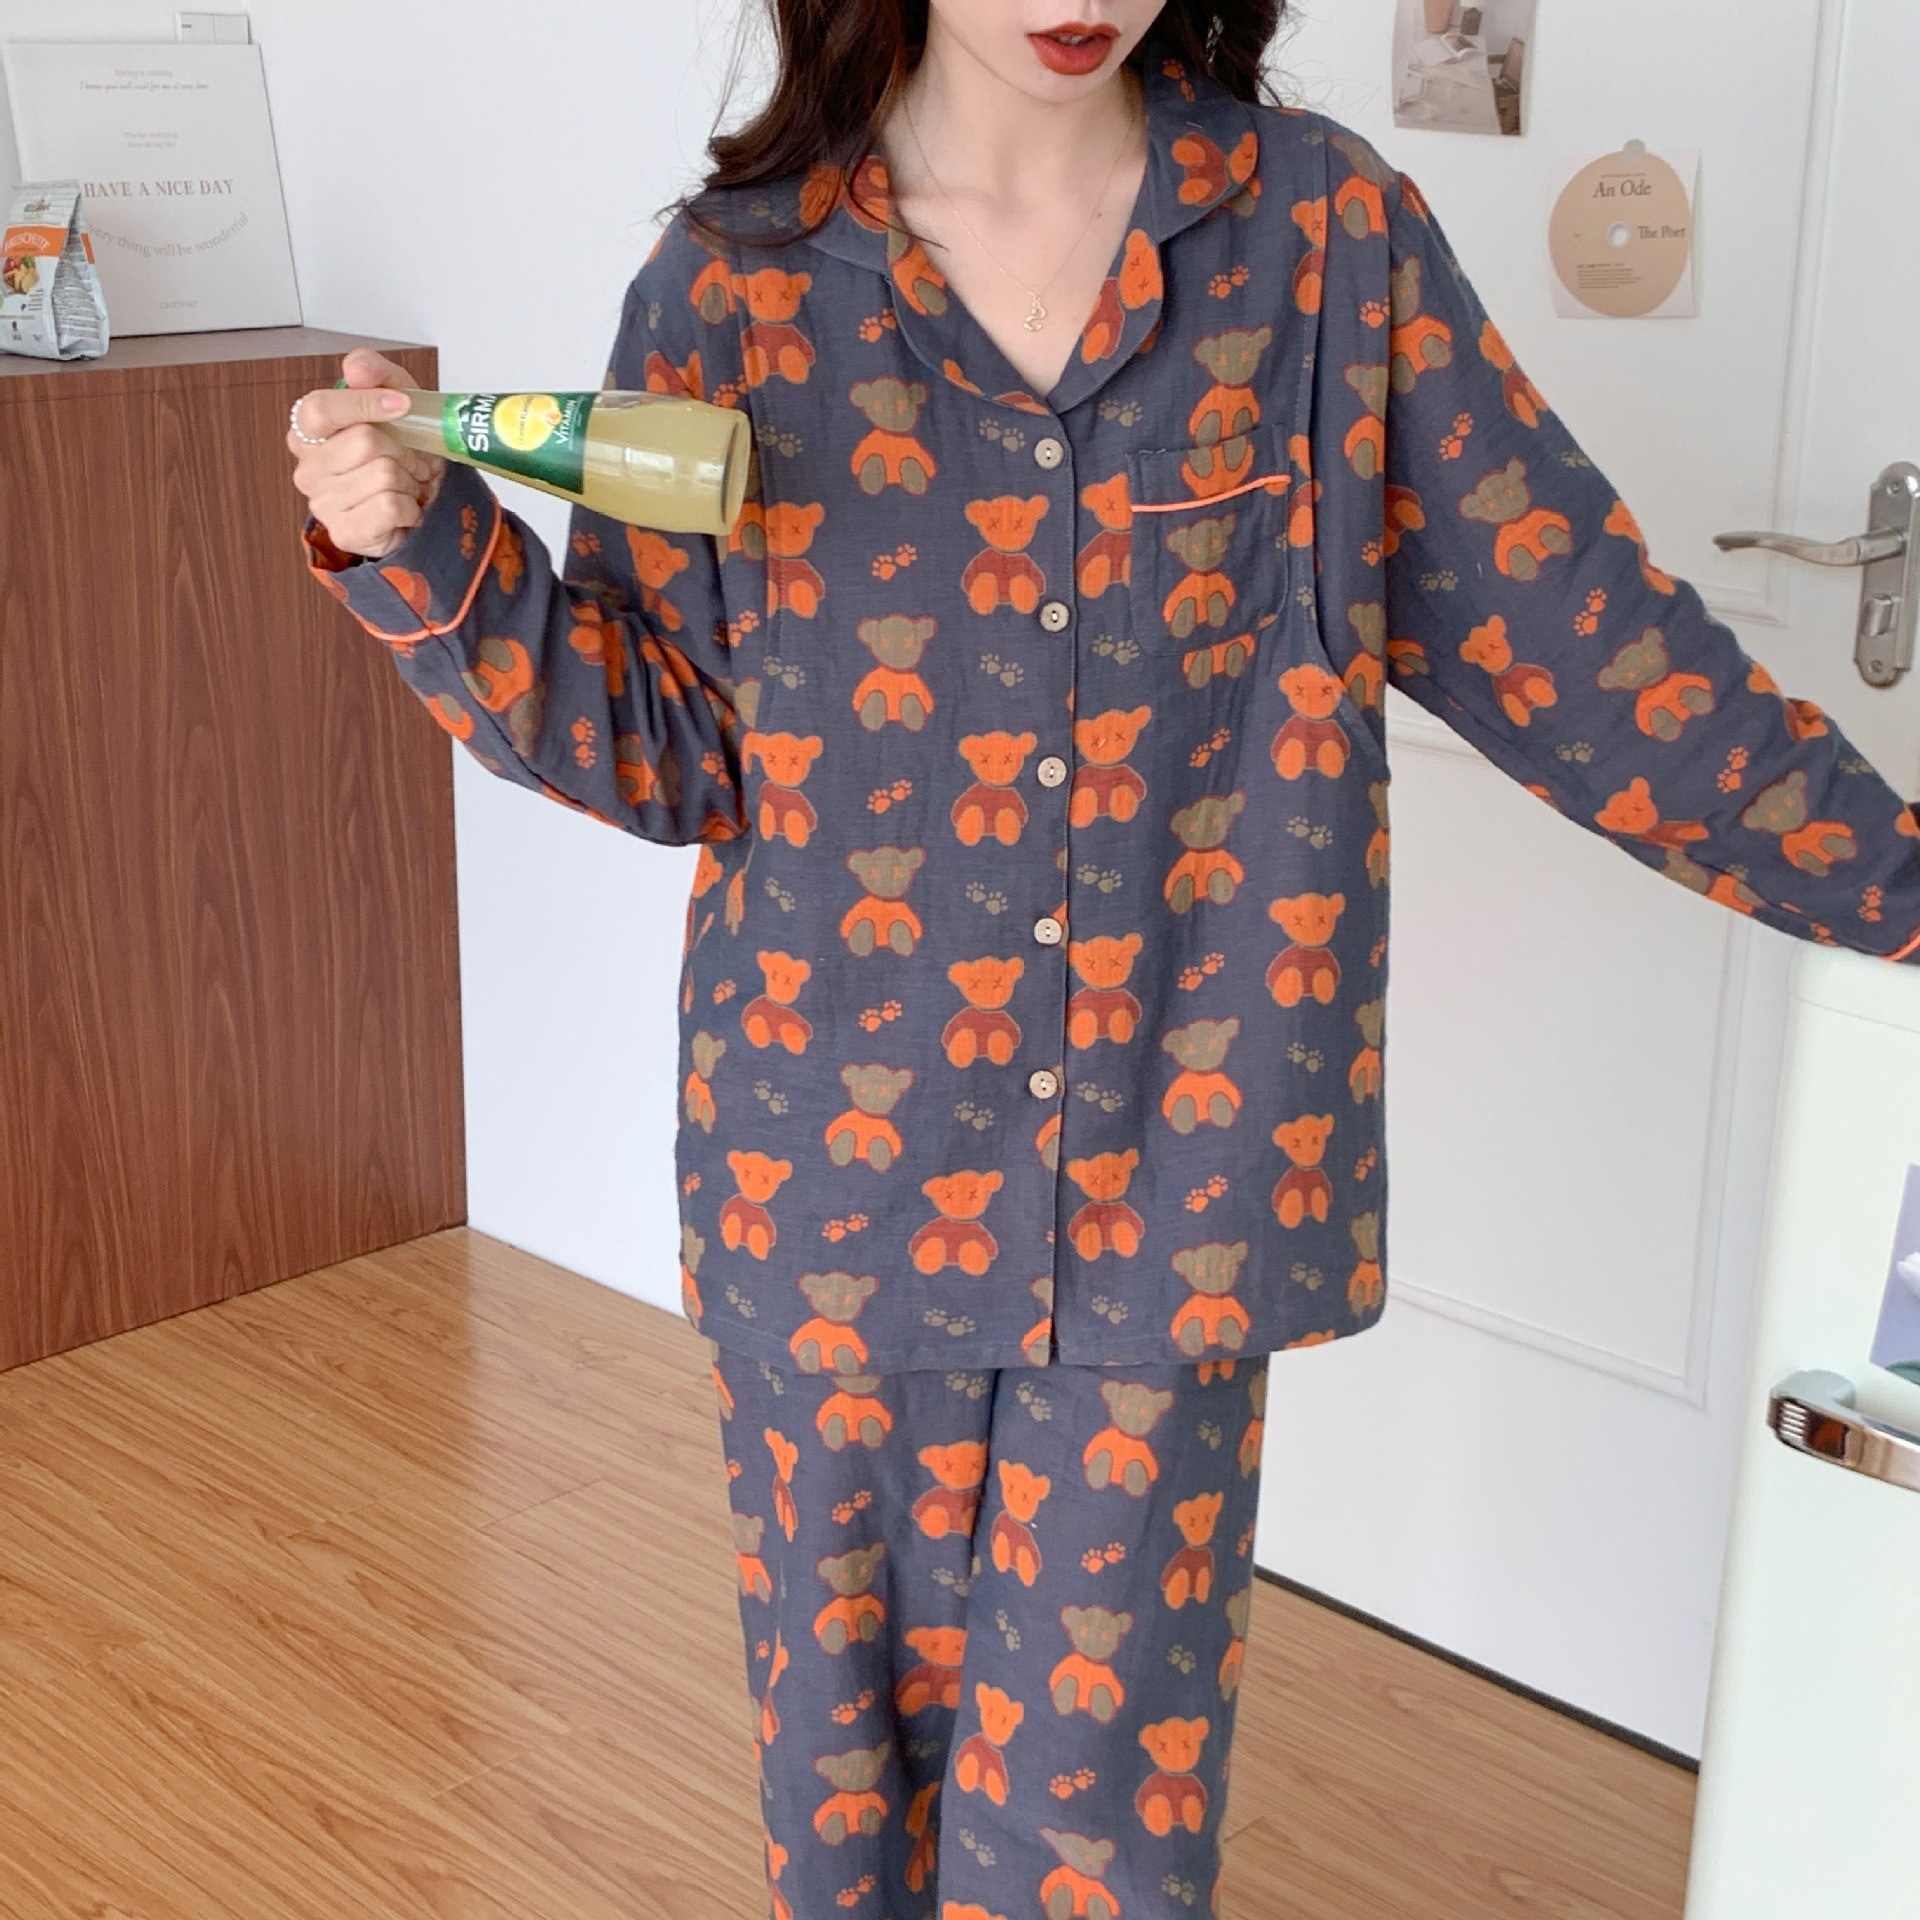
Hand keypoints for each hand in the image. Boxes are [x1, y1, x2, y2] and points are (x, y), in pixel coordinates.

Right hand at [287, 347, 446, 559]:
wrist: (420, 502)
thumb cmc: (401, 450)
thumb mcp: (395, 397)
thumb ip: (375, 373)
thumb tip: (356, 369)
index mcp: (308, 430)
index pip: (321, 409)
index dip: (365, 403)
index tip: (402, 404)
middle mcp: (308, 467)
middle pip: (364, 442)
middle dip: (402, 449)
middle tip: (411, 460)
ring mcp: (322, 503)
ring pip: (383, 475)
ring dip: (410, 479)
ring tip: (408, 483)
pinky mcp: (345, 532)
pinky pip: (390, 506)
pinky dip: (410, 506)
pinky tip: (405, 508)